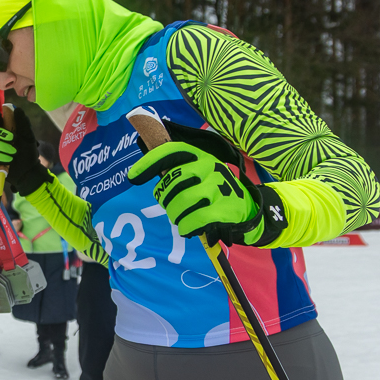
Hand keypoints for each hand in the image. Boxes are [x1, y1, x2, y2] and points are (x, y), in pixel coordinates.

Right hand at [0, 106, 49, 194]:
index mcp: (4, 130)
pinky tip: (8, 161)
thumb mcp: (29, 136)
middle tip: (14, 140)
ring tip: (14, 154)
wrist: (29, 170)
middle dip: (3, 136)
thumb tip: (18, 109)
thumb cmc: (28, 152)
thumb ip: (23, 123)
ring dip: (3, 149)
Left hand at [128, 141, 263, 244]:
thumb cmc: (212, 191)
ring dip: (176, 216)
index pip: (170, 152)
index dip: (149, 163)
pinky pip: (194, 220)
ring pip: (180, 204)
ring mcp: (219, 187)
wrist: (247, 209)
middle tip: (173, 207)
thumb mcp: (197, 175)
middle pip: (171, 184)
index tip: (132, 178)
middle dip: (166, 200)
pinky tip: (189, 227)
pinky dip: (187, 227)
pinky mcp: (226, 208)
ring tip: (183, 217)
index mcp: (200, 156)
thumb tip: (134, 174)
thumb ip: (173, 171)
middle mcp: (210, 167)